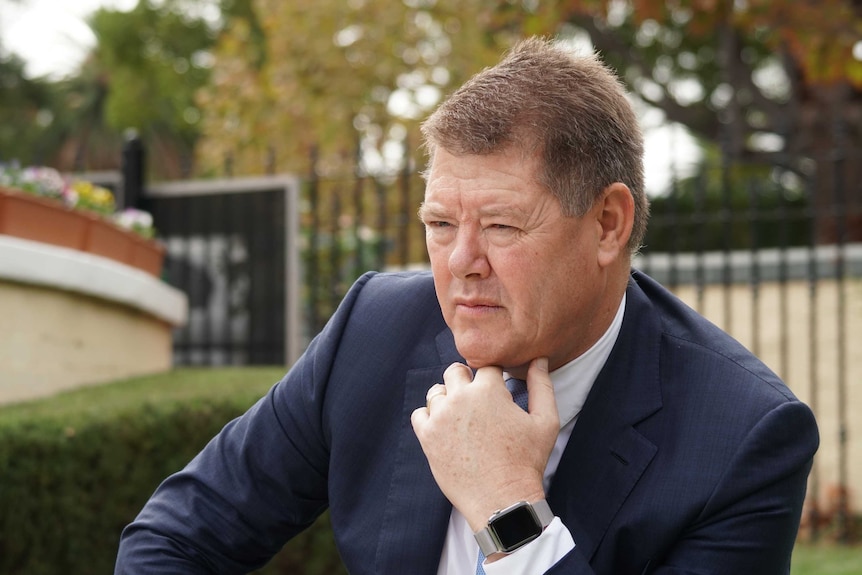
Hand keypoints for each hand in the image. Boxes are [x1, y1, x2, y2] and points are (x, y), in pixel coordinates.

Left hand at [411, 357, 557, 531]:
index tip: (497, 391)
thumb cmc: (527, 462)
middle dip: (467, 381)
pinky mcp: (427, 437)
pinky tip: (446, 430)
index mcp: (489, 390)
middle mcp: (460, 397)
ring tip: (463, 418)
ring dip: (448, 399)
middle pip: (455, 371)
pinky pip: (420, 414)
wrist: (502, 501)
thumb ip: (542, 385)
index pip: (486, 366)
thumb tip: (537, 359)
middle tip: (478, 402)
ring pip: (436, 392)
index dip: (493, 378)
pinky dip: (430, 418)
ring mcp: (440, 417)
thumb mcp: (546, 421)